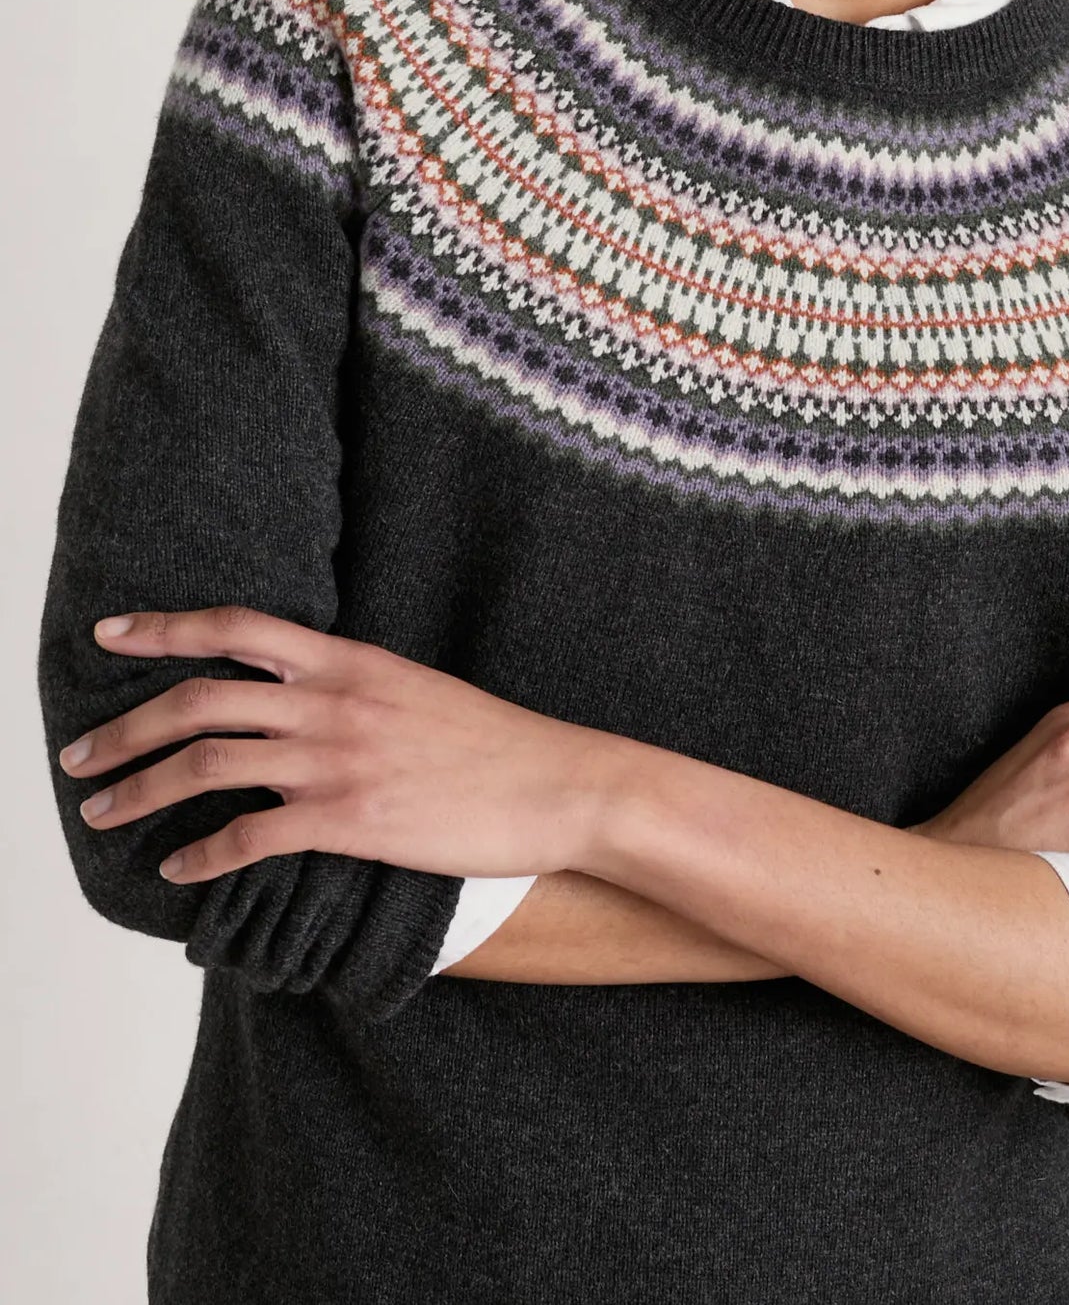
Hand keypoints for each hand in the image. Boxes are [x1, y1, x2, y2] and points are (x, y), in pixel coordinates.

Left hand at [57, 606, 622, 886]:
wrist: (560, 784)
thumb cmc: (496, 743)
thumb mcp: (416, 688)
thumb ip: (352, 688)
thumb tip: (299, 699)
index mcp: (348, 659)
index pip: (235, 628)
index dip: (163, 629)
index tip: (109, 634)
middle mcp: (331, 700)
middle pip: (199, 700)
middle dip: (124, 729)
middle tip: (78, 756)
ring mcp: (338, 760)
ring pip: (208, 764)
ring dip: (140, 792)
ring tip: (101, 816)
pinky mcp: (351, 822)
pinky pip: (250, 837)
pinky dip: (201, 857)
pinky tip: (178, 871)